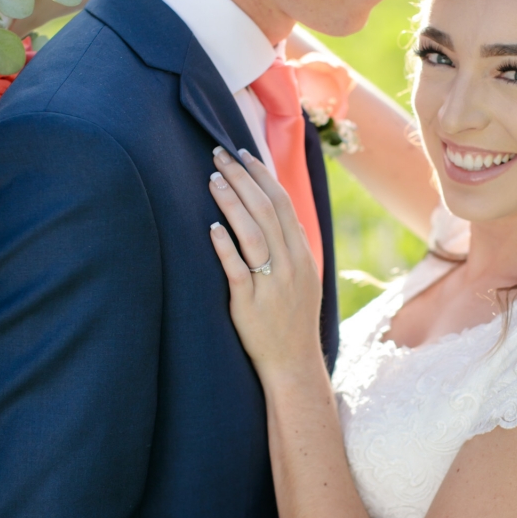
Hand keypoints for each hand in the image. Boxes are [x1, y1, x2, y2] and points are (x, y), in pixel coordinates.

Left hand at [208, 147, 323, 375]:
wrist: (294, 363)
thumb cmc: (293, 319)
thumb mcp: (305, 279)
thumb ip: (296, 247)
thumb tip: (286, 216)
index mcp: (302, 254)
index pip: (283, 203)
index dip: (262, 175)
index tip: (243, 153)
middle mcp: (290, 264)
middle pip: (266, 210)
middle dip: (242, 177)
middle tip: (218, 154)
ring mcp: (271, 284)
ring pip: (253, 234)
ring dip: (231, 203)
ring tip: (212, 179)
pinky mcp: (250, 305)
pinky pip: (238, 270)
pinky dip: (225, 247)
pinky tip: (211, 228)